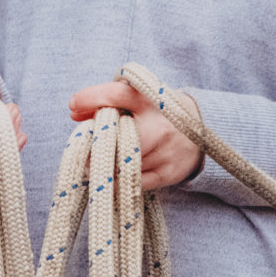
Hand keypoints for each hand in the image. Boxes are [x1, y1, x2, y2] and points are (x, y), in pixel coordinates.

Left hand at [68, 80, 201, 189]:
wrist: (202, 129)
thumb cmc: (158, 111)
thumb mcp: (140, 97)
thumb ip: (111, 100)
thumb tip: (75, 112)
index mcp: (150, 100)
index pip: (116, 95)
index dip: (90, 98)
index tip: (72, 105)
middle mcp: (157, 124)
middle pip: (114, 135)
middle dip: (92, 142)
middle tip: (82, 144)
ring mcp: (163, 150)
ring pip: (118, 163)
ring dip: (100, 163)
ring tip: (95, 160)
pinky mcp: (166, 173)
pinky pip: (129, 182)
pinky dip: (114, 181)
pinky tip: (110, 175)